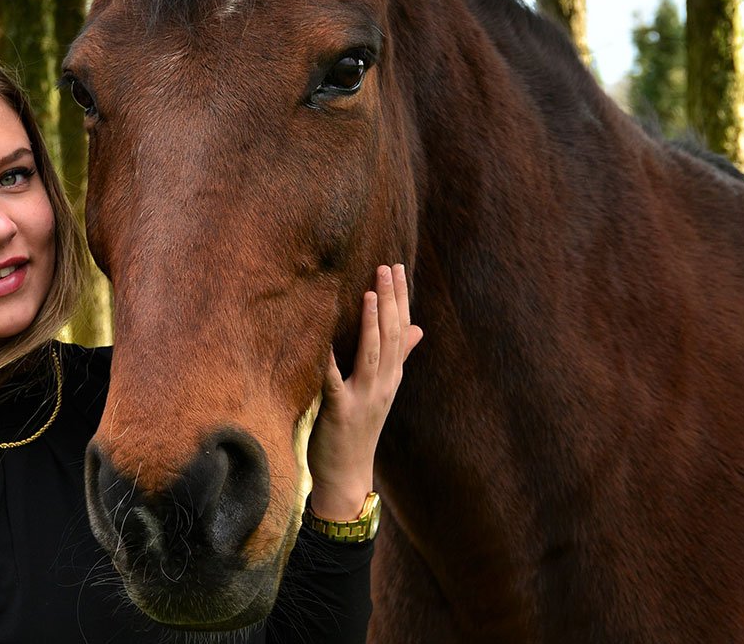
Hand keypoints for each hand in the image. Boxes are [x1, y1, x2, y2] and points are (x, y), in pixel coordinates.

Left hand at [306, 264, 422, 520]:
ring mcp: (364, 398)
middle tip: (387, 268)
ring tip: (369, 294)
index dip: (400, 298)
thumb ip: (398, 358)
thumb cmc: (360, 428)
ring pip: (372, 354)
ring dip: (371, 323)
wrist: (348, 474)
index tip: (398, 268)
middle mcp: (383, 384)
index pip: (401, 329)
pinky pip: (336, 383)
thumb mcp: (383, 390)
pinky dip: (331, 363)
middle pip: (390, 336)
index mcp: (391, 376)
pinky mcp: (340, 412)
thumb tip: (417, 328)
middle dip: (390, 301)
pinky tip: (325, 343)